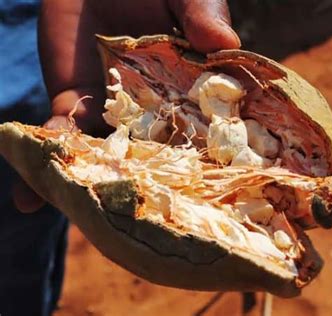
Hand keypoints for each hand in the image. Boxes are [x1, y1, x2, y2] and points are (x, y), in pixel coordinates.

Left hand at [12, 0, 239, 212]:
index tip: (216, 201)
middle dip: (155, 191)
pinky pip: (62, 133)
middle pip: (160, 157)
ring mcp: (116, 111)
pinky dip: (50, 157)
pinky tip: (29, 197)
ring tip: (90, 225)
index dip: (213, 165)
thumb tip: (225, 43)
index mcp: (195, 92)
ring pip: (111, 155)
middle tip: (154, 235)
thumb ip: (203, 13)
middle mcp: (158, 111)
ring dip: (98, 187)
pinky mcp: (75, 101)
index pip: (210, 131)